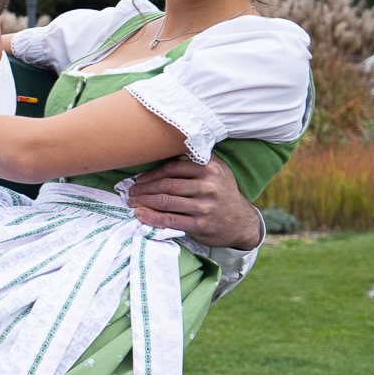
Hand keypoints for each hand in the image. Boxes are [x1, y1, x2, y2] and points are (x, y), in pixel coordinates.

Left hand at [127, 156, 263, 249]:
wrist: (242, 222)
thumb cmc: (223, 193)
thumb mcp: (218, 171)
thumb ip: (197, 159)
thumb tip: (170, 149)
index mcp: (209, 170)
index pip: (171, 169)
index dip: (151, 174)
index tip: (139, 179)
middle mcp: (207, 186)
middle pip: (165, 185)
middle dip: (143, 188)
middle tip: (131, 191)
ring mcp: (203, 206)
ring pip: (164, 201)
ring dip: (143, 201)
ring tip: (132, 202)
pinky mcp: (199, 225)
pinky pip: (169, 220)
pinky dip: (151, 217)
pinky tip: (140, 215)